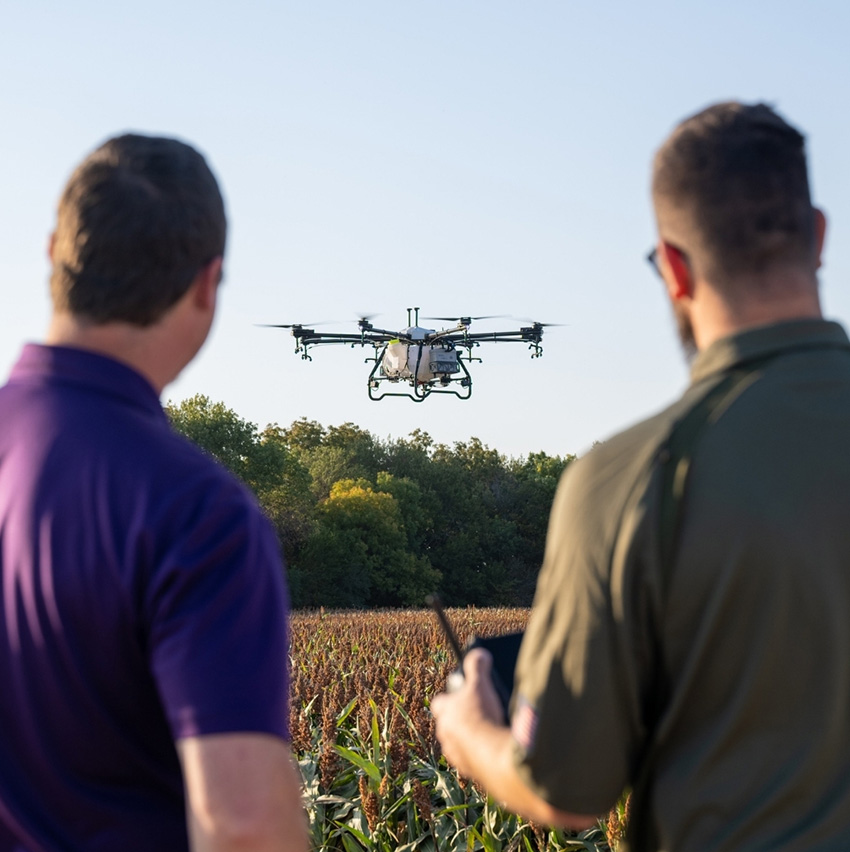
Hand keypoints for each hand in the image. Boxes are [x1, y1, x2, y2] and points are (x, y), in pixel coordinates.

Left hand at [431, 648, 506, 778]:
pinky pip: (473, 760)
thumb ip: (477, 665)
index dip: (451, 697)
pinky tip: (496, 747)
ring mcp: (456, 755)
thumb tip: (478, 653)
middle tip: (481, 712)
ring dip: (472, 738)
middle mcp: (445, 735)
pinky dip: (481, 754)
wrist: (494, 757)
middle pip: (450, 724)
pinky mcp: (470, 771)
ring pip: (460, 743)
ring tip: (491, 731)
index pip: (440, 702)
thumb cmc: (481, 717)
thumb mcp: (480, 684)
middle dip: (462, 719)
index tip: (464, 694)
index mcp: (444, 713)